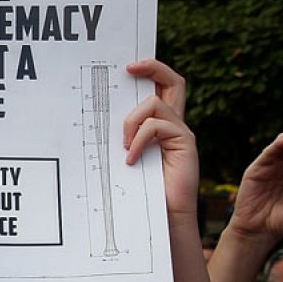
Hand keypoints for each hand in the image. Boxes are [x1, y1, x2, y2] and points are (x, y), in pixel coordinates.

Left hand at [122, 60, 199, 217]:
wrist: (164, 215)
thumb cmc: (141, 188)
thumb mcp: (126, 155)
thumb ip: (123, 135)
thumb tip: (97, 117)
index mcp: (160, 124)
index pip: (162, 87)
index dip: (150, 70)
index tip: (127, 67)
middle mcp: (174, 123)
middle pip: (174, 81)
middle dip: (153, 67)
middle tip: (129, 68)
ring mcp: (181, 132)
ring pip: (154, 104)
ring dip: (131, 122)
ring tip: (124, 146)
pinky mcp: (185, 143)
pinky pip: (156, 127)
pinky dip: (139, 140)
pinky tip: (131, 159)